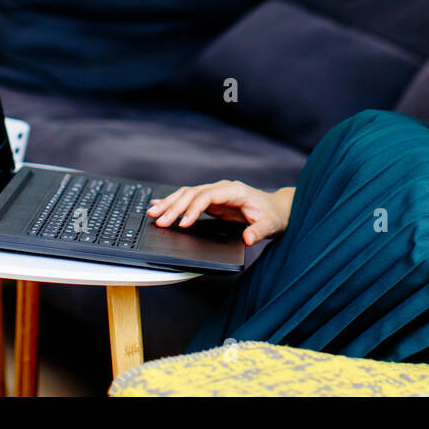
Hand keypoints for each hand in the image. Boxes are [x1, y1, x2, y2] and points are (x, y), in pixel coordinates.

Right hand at [146, 181, 287, 245]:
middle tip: (158, 220)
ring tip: (152, 212)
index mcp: (234, 191)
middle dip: (174, 207)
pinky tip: (159, 204)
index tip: (182, 224)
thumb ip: (259, 231)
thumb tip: (247, 239)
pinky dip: (173, 202)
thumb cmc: (273, 216)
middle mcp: (222, 188)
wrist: (277, 209)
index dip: (193, 209)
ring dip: (169, 203)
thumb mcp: (270, 225)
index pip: (207, 196)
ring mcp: (215, 193)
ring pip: (187, 194)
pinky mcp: (212, 201)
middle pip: (193, 194)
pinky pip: (189, 199)